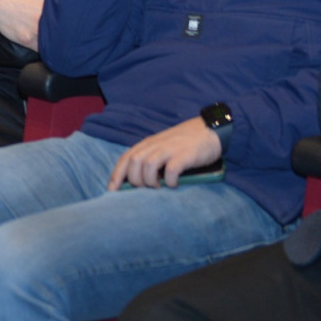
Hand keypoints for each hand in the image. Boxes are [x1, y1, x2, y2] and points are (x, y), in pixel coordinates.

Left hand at [108, 117, 222, 189]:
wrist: (209, 129)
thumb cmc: (184, 143)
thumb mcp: (162, 147)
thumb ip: (150, 158)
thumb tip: (137, 182)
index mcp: (147, 144)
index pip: (125, 159)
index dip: (116, 175)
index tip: (111, 191)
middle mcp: (155, 145)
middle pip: (133, 162)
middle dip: (134, 180)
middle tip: (144, 189)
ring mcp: (169, 149)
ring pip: (148, 165)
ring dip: (149, 180)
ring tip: (157, 187)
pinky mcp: (185, 155)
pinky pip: (171, 169)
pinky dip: (169, 180)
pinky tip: (173, 184)